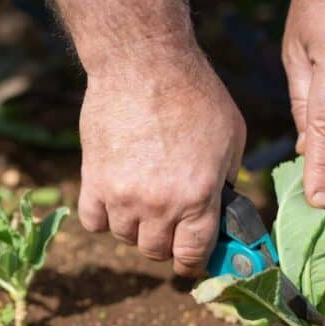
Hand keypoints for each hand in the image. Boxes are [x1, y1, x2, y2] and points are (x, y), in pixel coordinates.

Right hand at [77, 47, 245, 276]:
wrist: (142, 63)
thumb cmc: (194, 92)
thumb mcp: (232, 135)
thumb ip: (227, 178)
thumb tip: (221, 206)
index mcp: (199, 197)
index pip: (192, 255)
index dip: (192, 262)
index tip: (190, 259)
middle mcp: (159, 205)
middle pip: (155, 251)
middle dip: (165, 242)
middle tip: (168, 223)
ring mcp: (122, 196)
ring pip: (125, 237)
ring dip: (134, 227)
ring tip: (141, 202)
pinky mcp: (93, 181)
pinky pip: (93, 221)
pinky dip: (103, 216)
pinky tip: (114, 197)